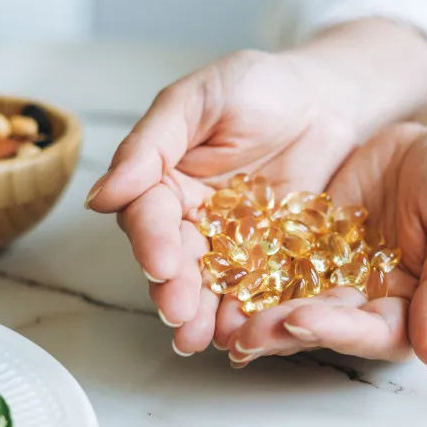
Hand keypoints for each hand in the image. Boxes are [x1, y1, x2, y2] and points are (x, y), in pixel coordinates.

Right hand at [84, 20, 426, 355]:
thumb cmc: (258, 87)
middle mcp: (193, 219)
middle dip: (174, 289)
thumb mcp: (199, 100)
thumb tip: (99, 196)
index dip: (151, 241)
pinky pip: (260, 289)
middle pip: (176, 261)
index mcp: (165, 181)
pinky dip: (251, 312)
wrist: (327, 99)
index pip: (149, 216)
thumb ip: (152, 144)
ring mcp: (233, 244)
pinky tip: (247, 334)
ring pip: (212, 284)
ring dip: (204, 314)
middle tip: (179, 314)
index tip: (159, 263)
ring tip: (202, 339)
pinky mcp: (272, 259)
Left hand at [224, 121, 426, 366]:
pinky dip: (248, 272)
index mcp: (411, 311)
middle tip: (242, 333)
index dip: (336, 330)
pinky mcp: (308, 247)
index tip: (300, 320)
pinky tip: (218, 276)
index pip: (372, 333)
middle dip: (282, 330)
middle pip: (322, 326)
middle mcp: (367, 303)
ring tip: (219, 320)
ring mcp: (334, 276)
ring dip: (256, 314)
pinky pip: (275, 262)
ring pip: (291, 302)